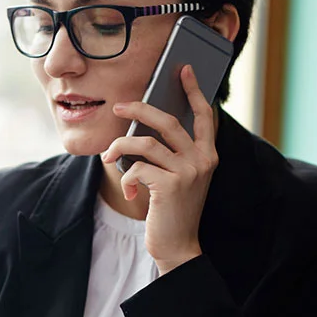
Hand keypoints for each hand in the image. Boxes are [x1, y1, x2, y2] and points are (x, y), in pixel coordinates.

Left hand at [102, 65, 217, 273]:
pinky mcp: (170, 186)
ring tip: (108, 156)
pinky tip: (131, 193)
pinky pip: (137, 168)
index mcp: (208, 155)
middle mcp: (202, 160)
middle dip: (139, 110)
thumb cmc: (173, 210)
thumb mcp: (178, 177)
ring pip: (145, 144)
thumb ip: (171, 153)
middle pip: (167, 121)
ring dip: (120, 148)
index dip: (194, 91)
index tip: (183, 69)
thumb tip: (143, 125)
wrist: (178, 247)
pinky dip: (127, 178)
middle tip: (118, 106)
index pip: (203, 116)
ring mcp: (188, 172)